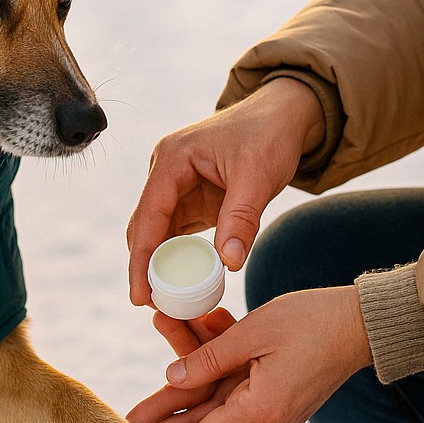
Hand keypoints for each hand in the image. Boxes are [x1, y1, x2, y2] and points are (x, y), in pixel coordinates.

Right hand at [126, 79, 324, 304]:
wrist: (284, 116)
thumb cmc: (269, 135)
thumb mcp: (258, 175)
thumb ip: (242, 218)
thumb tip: (229, 263)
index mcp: (171, 160)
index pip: (147, 217)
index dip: (141, 260)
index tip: (139, 296)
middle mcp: (165, 172)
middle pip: (145, 228)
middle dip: (145, 268)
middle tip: (151, 306)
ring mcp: (176, 186)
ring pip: (158, 234)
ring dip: (161, 266)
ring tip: (167, 302)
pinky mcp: (191, 198)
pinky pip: (177, 234)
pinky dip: (179, 258)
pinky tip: (183, 283)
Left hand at [126, 286, 372, 422]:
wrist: (365, 322)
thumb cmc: (314, 321)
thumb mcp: (254, 332)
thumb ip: (209, 357)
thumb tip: (173, 378)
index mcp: (262, 410)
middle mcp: (266, 419)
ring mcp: (272, 409)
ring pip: (213, 412)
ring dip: (179, 405)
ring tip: (139, 412)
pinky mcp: (275, 396)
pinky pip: (232, 392)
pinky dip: (208, 379)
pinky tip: (181, 359)